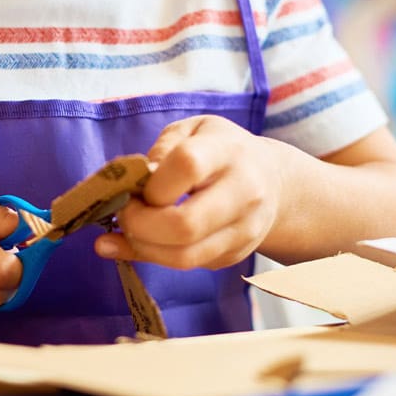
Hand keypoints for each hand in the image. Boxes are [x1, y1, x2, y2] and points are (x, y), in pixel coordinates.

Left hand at [96, 115, 285, 269]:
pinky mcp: (235, 255)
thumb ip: (160, 151)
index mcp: (228, 151)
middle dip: (139, 226)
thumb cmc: (219, 149)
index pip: (188, 167)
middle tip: (124, 214)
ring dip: (144, 247)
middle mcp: (244, 192)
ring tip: (131, 229)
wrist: (271, 179)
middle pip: (185, 225)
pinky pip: (187, 265)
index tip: (136, 187)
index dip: (152, 184)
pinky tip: (143, 241)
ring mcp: (244, 230)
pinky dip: (155, 256)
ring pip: (184, 256)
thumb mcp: (191, 130)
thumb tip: (129, 185)